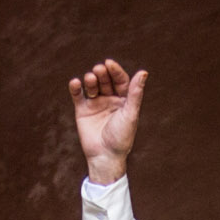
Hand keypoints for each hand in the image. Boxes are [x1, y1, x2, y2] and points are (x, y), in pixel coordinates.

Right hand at [71, 60, 146, 184]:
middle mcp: (110, 100)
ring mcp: (96, 104)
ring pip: (92, 85)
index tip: (109, 63)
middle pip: (106, 80)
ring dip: (91, 79)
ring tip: (90, 78)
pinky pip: (78, 95)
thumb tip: (143, 72)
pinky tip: (75, 83)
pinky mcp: (82, 111)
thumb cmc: (121, 137)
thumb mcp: (130, 114)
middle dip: (102, 73)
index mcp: (124, 100)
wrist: (105, 156)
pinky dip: (76, 88)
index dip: (115, 71)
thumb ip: (135, 93)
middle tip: (98, 70)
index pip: (121, 80)